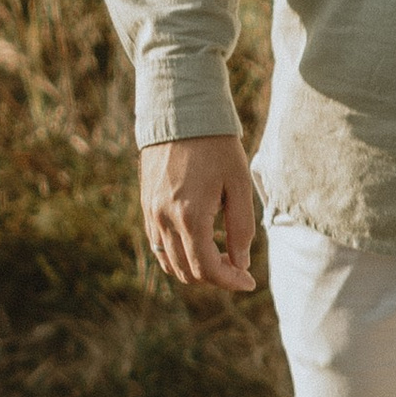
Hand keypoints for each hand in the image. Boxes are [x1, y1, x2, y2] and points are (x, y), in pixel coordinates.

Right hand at [141, 134, 256, 294]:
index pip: (207, 269)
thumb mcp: (239, 185)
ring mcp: (151, 214)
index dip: (230, 282)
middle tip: (238, 266)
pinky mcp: (146, 206)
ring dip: (195, 268)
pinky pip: (158, 245)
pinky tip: (199, 242)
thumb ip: (241, 228)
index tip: (249, 281)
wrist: (180, 114)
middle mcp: (164, 220)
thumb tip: (240, 264)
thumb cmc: (217, 146)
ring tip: (220, 255)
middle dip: (215, 277)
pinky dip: (178, 255)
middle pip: (187, 272)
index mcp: (190, 216)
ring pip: (169, 263)